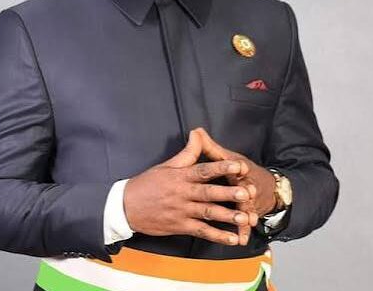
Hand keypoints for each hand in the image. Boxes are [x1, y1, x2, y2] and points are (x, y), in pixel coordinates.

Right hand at [123, 129, 257, 245]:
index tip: (238, 166)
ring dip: (227, 216)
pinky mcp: (180, 226)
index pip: (203, 170)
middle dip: (229, 193)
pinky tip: (232, 238)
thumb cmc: (148, 184)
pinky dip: (217, 236)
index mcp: (181, 176)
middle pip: (209, 193)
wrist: (125, 207)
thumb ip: (187, 153)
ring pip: (208, 213)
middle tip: (246, 192)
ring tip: (245, 217)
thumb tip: (197, 133)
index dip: (221, 168)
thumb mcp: (166, 165)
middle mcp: (183, 193)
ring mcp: (182, 211)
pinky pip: (201, 232)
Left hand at [195, 127, 276, 244]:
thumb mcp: (228, 157)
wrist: (267, 187)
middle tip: (245, 195)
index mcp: (238, 170)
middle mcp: (245, 185)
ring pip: (247, 207)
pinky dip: (243, 232)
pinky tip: (239, 241)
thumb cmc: (242, 171)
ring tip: (246, 221)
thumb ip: (210, 147)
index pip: (238, 166)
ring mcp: (248, 201)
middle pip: (244, 188)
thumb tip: (195, 131)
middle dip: (245, 192)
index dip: (237, 166)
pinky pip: (245, 225)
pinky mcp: (248, 214)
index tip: (241, 167)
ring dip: (246, 214)